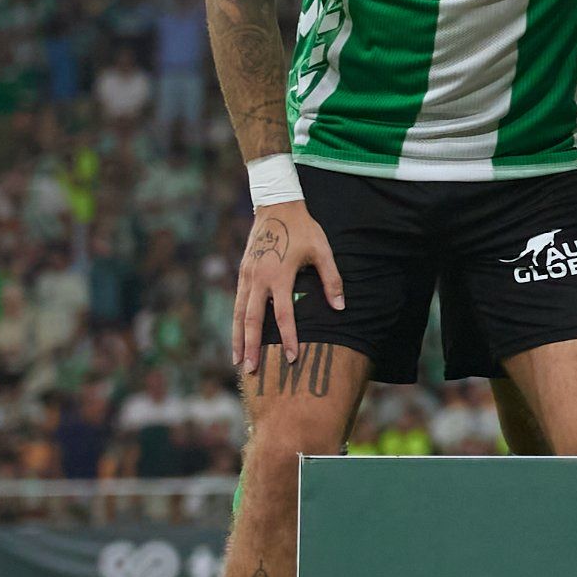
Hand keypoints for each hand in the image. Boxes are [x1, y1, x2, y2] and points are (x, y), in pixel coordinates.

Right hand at [232, 198, 340, 375]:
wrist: (276, 206)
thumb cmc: (304, 229)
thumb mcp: (323, 250)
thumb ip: (332, 279)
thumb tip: (341, 307)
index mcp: (279, 274)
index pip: (283, 314)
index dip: (289, 338)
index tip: (293, 357)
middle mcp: (258, 278)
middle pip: (251, 320)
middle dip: (252, 346)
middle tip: (250, 370)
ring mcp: (247, 276)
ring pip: (238, 314)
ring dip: (237, 339)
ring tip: (238, 361)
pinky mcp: (241, 273)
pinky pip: (236, 303)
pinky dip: (235, 323)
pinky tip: (237, 337)